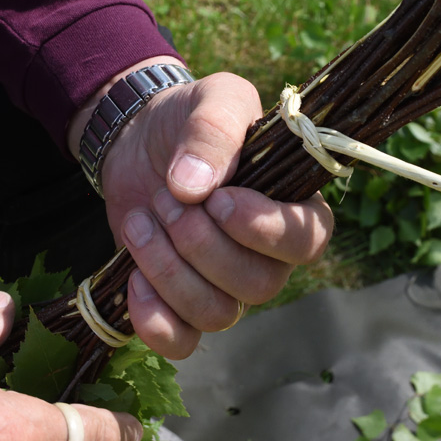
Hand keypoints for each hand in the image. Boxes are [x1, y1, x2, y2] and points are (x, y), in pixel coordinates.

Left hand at [76, 59, 333, 358]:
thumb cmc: (189, 117)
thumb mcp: (210, 99)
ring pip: (216, 313)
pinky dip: (154, 320)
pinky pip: (181, 341)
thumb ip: (212, 131)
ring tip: (140, 222)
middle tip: (166, 197)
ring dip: (169, 271)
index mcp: (291, 205)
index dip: (265, 230)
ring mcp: (224, 285)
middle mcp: (267, 256)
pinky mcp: (180, 303)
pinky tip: (132, 278)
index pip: (307, 240)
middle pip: (257, 284)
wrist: (137, 138)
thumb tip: (194, 186)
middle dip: (200, 243)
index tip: (219, 199)